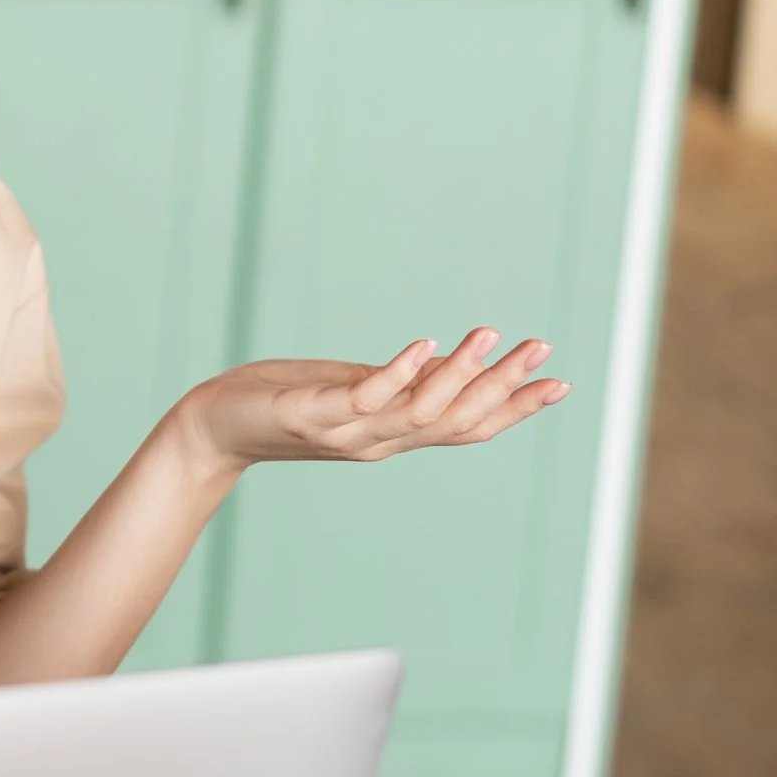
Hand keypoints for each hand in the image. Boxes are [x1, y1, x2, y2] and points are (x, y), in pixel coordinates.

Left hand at [174, 327, 569, 476]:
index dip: (514, 409)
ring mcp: (347, 431)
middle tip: (543, 350)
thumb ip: (404, 385)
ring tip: (491, 335)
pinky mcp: (313, 415)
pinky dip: (397, 372)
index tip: (561, 383)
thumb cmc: (285, 404)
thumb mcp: (355, 391)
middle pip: (453, 419)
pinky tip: (422, 345)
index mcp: (393, 435)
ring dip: (459, 374)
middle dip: (503, 387)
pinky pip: (364, 398)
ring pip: (418, 410)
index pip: (465, 427)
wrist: (214, 428)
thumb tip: (459, 364)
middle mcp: (378, 440)